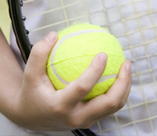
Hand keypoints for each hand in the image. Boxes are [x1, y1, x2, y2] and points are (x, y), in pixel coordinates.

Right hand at [12, 31, 131, 131]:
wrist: (31, 118)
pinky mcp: (90, 121)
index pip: (83, 88)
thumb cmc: (31, 91)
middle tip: (126, 62)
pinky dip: (118, 90)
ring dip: (125, 87)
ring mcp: (85, 122)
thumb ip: (39, 53)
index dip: (96, 71)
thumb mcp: (29, 73)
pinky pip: (110, 106)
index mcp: (61, 107)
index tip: (104, 53)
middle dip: (122, 83)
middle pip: (108, 104)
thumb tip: (54, 34)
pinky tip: (118, 72)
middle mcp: (76, 118)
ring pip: (113, 107)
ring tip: (127, 66)